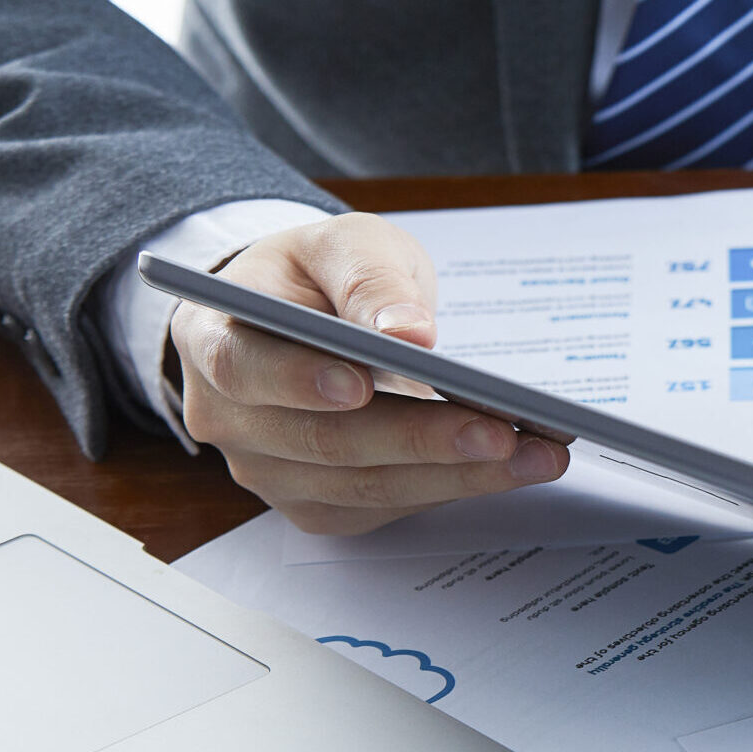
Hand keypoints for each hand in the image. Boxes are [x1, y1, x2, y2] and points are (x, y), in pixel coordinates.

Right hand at [170, 213, 569, 533]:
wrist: (305, 313)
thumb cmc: (320, 276)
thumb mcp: (345, 245)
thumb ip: (370, 281)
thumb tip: (410, 333)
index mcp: (216, 338)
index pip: (244, 368)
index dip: (300, 380)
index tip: (364, 385)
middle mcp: (229, 416)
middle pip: (323, 441)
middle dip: (421, 439)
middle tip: (504, 431)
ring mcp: (268, 468)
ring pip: (362, 485)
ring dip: (455, 475)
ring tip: (536, 454)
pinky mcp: (314, 500)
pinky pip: (382, 506)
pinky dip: (449, 488)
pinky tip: (508, 469)